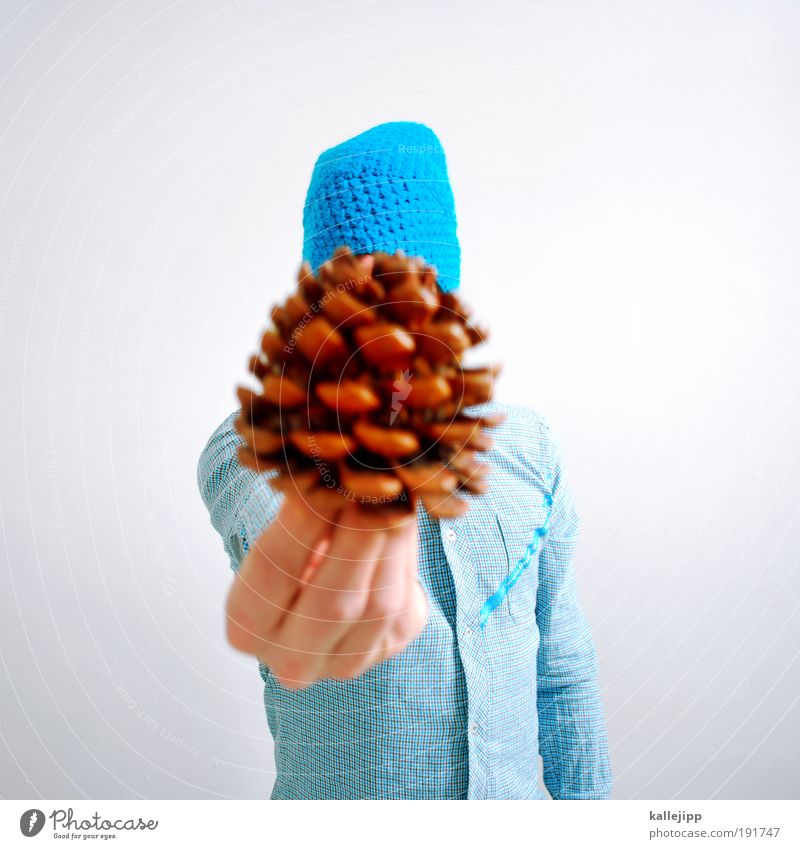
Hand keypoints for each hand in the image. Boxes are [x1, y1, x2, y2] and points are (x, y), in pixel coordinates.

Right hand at [224, 490, 427, 688]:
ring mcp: (343, 664)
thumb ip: (307, 509)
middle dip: (359, 536)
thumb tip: (334, 468)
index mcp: (247, 627)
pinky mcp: (386, 650)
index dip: (303, 520)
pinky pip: (404, 604)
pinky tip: (403, 522)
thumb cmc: (296, 552)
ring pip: (379, 606)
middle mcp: (291, 660)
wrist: (325, 591)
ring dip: (392, 543)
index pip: (275, 570)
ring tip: (395, 496)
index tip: (326, 479)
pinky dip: (407, 557)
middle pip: (332, 601)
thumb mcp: (286, 532)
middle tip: (374, 486)